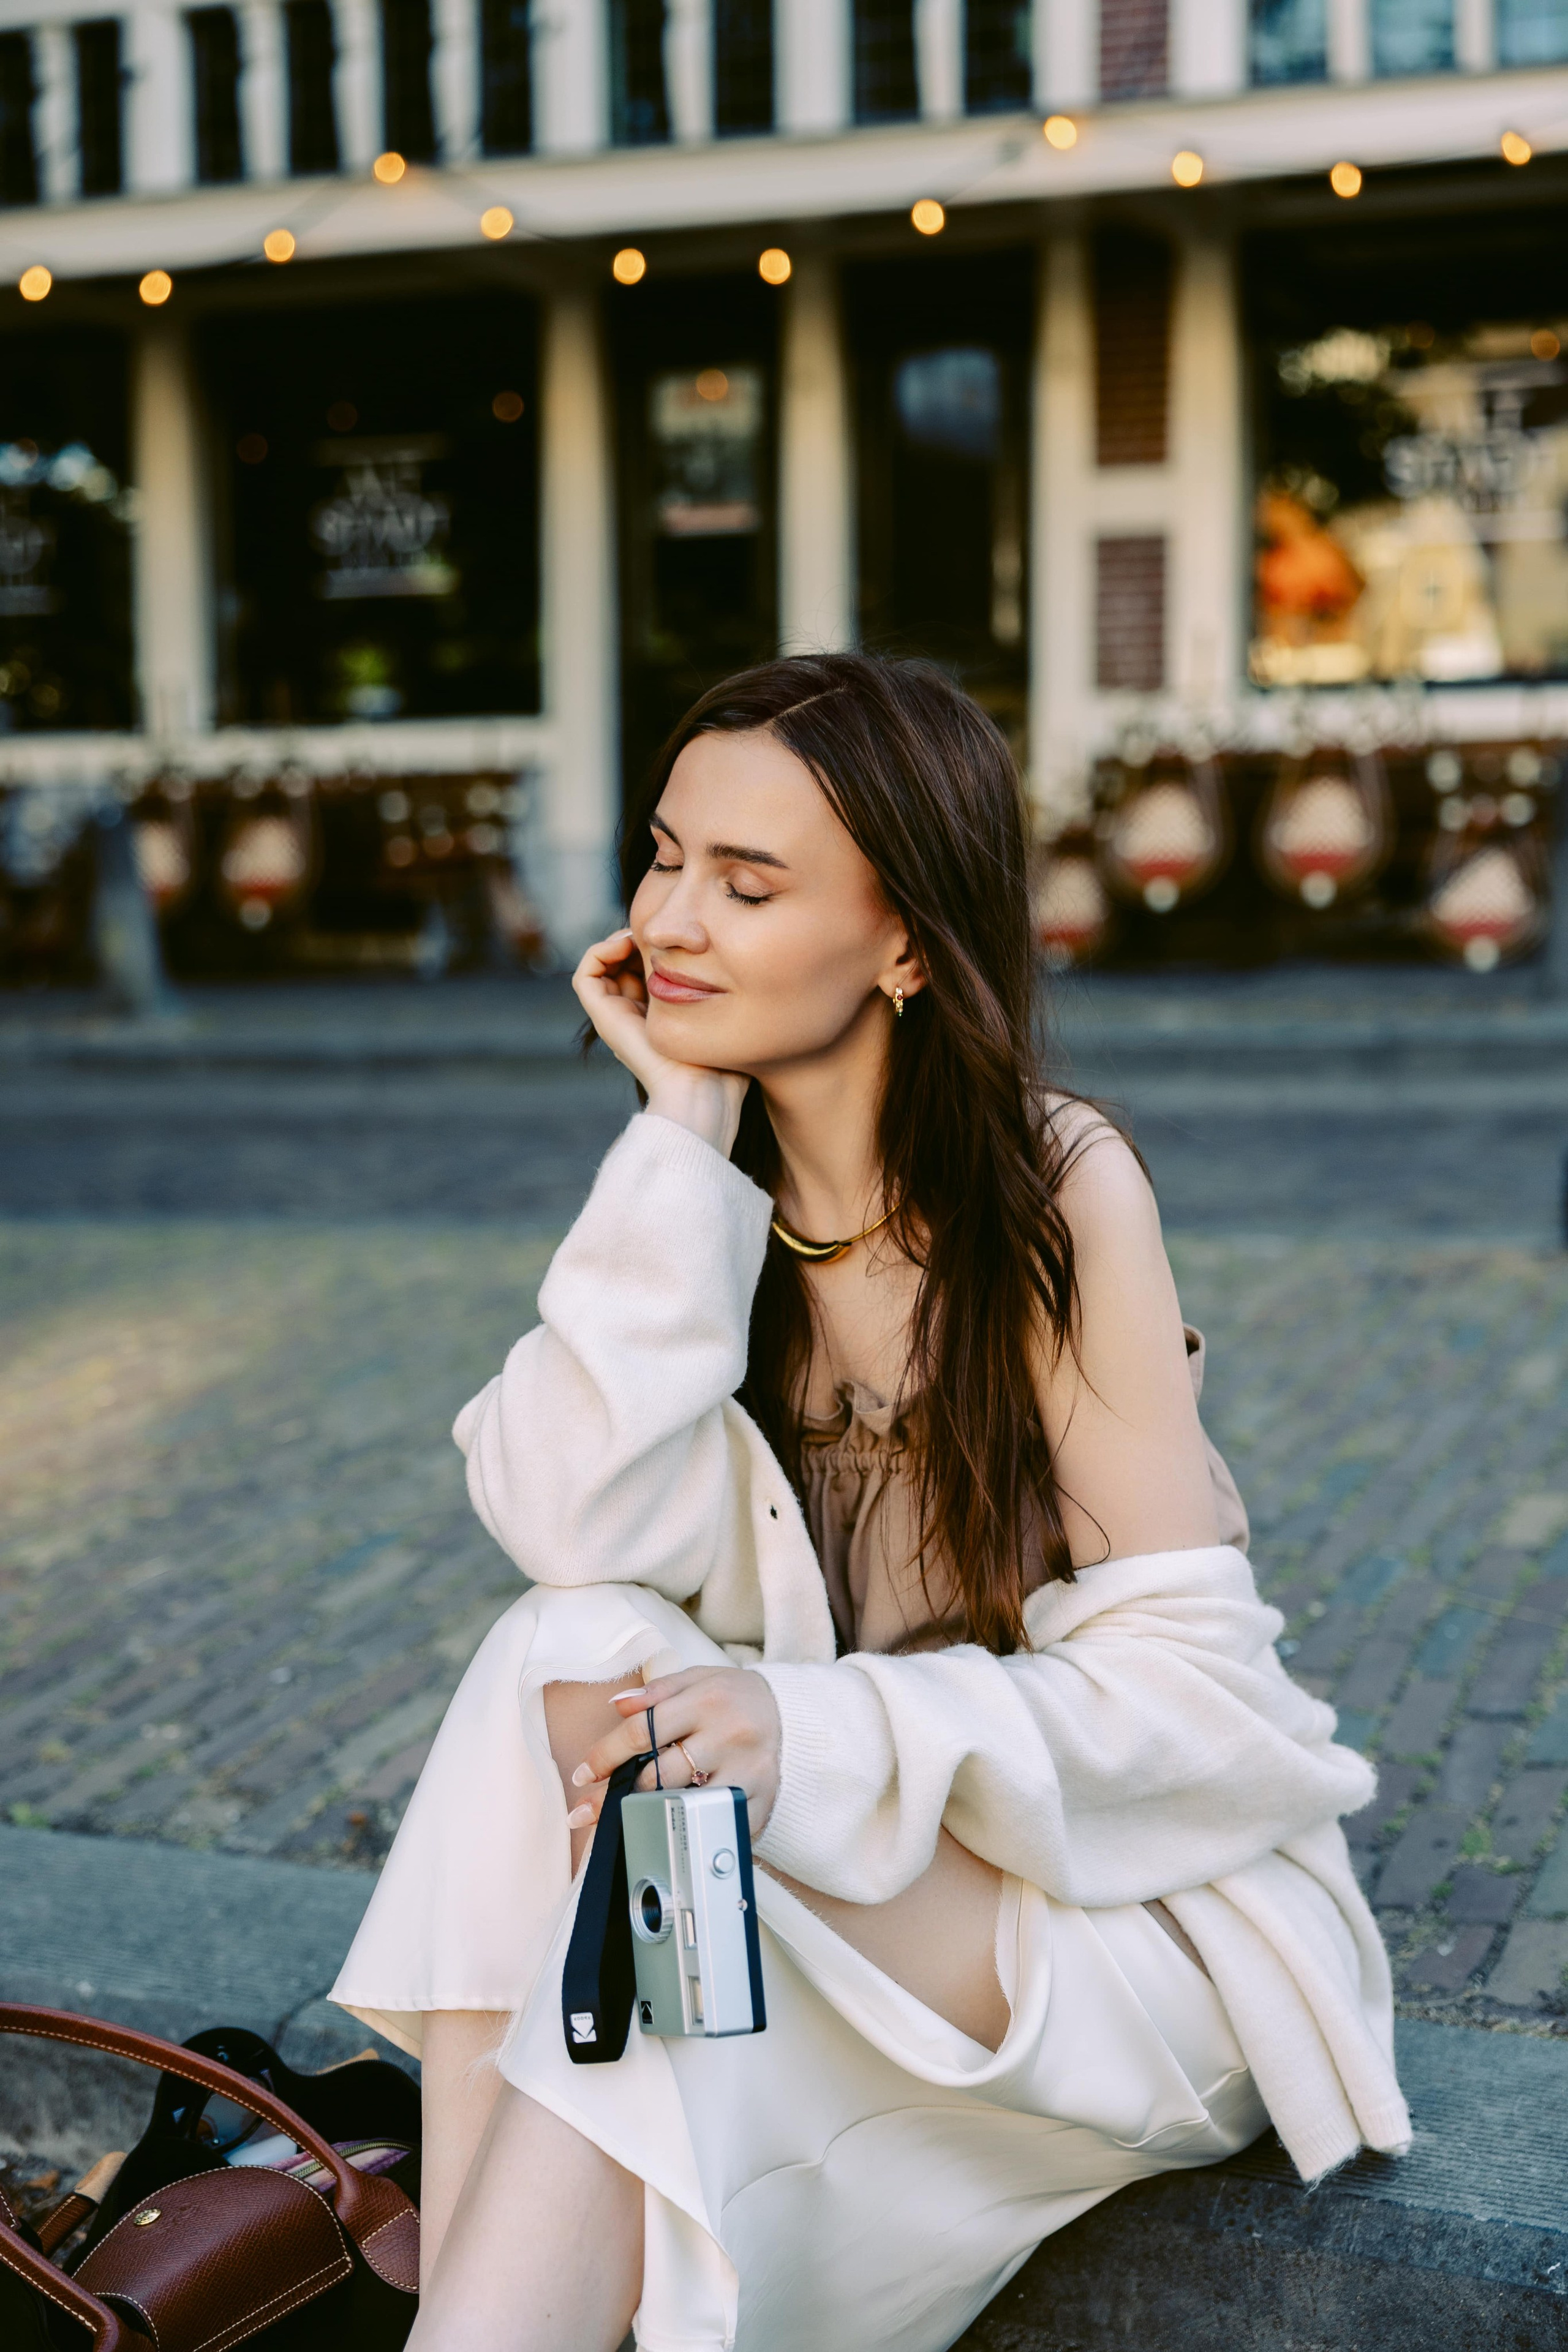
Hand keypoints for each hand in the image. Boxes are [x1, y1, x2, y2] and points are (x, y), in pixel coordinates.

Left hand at [566, 1666, 781, 1841]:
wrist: (792, 1716)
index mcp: (707, 1701)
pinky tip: (673, 1834)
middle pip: (658, 1775)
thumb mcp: (698, 1679)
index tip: (583, 1774)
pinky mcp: (761, 1802)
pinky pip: (716, 1824)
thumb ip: (657, 1692)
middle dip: (614, 1797)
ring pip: (685, 1805)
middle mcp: (728, 1736)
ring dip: (647, 1818)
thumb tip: (617, 1706)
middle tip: (585, 1813)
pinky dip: (693, 1831)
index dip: (605, 1755)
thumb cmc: (734, 1698)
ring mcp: (746, 1772)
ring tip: (620, 1825)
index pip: (643, 1731)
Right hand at [572, 929, 747, 1156]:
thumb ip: (724, 1000)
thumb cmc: (723, 1066)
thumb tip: (733, 971)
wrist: (701, 1094)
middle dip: (639, 941)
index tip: (682, 938)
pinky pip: (585, 976)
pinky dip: (599, 952)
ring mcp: (616, 1018)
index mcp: (658, 1020)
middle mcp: (633, 1018)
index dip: (659, 949)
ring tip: (641, 934)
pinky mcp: (604, 1018)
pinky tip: (627, 943)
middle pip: (625, 966)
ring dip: (617, 941)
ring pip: (603, 968)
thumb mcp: (726, 1022)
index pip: (647, 973)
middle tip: (663, 933)